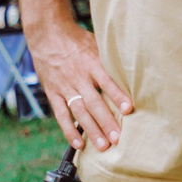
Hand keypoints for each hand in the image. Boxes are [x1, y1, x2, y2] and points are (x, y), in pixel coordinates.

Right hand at [28, 18, 131, 151]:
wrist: (47, 35)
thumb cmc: (77, 40)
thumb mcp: (97, 44)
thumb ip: (111, 59)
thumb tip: (134, 70)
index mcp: (91, 63)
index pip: (106, 82)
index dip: (117, 96)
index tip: (129, 109)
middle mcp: (78, 77)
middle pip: (93, 102)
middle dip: (106, 121)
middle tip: (118, 138)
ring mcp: (64, 87)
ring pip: (79, 112)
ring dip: (91, 130)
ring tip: (103, 145)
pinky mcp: (53, 93)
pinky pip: (61, 115)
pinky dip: (69, 130)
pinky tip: (78, 144)